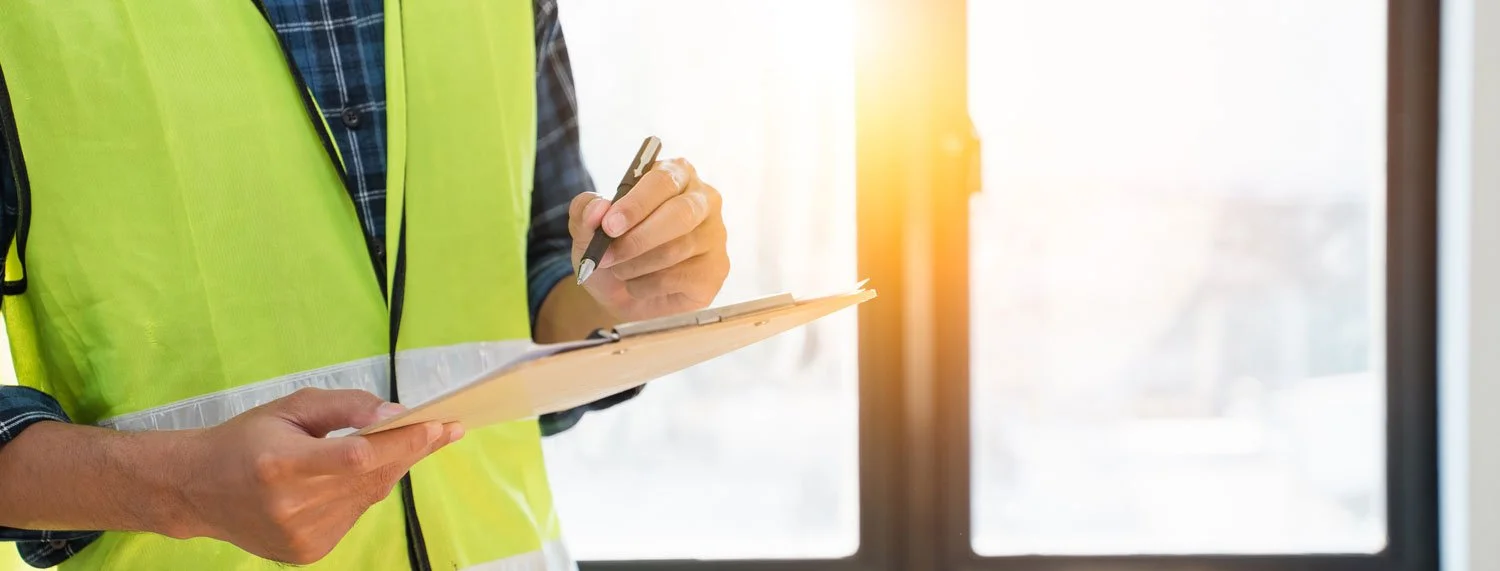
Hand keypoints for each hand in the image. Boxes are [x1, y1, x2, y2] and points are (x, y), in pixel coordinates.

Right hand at [176, 388, 461, 563]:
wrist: (197, 490)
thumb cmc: (246, 439)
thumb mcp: (290, 408)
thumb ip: (344, 406)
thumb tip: (394, 413)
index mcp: (281, 463)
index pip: (358, 456)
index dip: (402, 442)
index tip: (438, 425)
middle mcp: (291, 505)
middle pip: (371, 478)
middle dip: (411, 451)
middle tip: (445, 430)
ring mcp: (300, 535)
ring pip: (367, 498)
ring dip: (391, 470)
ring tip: (409, 444)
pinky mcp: (306, 552)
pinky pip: (354, 516)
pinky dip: (364, 493)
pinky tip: (365, 475)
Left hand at [568, 158, 729, 320]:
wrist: (621, 291)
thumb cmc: (612, 246)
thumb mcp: (587, 226)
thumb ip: (585, 210)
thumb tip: (598, 208)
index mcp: (676, 174)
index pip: (663, 180)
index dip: (636, 204)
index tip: (609, 226)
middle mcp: (704, 200)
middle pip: (680, 214)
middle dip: (638, 239)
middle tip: (606, 255)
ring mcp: (715, 236)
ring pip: (677, 250)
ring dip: (635, 265)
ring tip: (618, 270)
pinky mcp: (716, 270)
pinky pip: (681, 277)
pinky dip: (648, 285)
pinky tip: (639, 285)